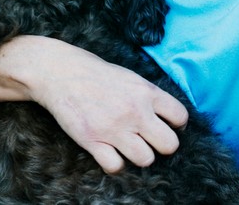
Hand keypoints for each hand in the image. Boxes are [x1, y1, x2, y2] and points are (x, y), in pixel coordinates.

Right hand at [27, 41, 187, 172]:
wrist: (58, 72)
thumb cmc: (93, 72)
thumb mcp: (129, 76)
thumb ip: (147, 95)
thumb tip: (165, 114)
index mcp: (146, 92)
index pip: (180, 117)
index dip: (175, 125)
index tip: (164, 124)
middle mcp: (134, 111)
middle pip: (169, 145)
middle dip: (161, 144)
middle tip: (148, 139)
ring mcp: (114, 128)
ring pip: (146, 160)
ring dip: (138, 155)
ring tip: (127, 145)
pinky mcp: (92, 141)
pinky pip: (115, 166)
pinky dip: (114, 163)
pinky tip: (109, 152)